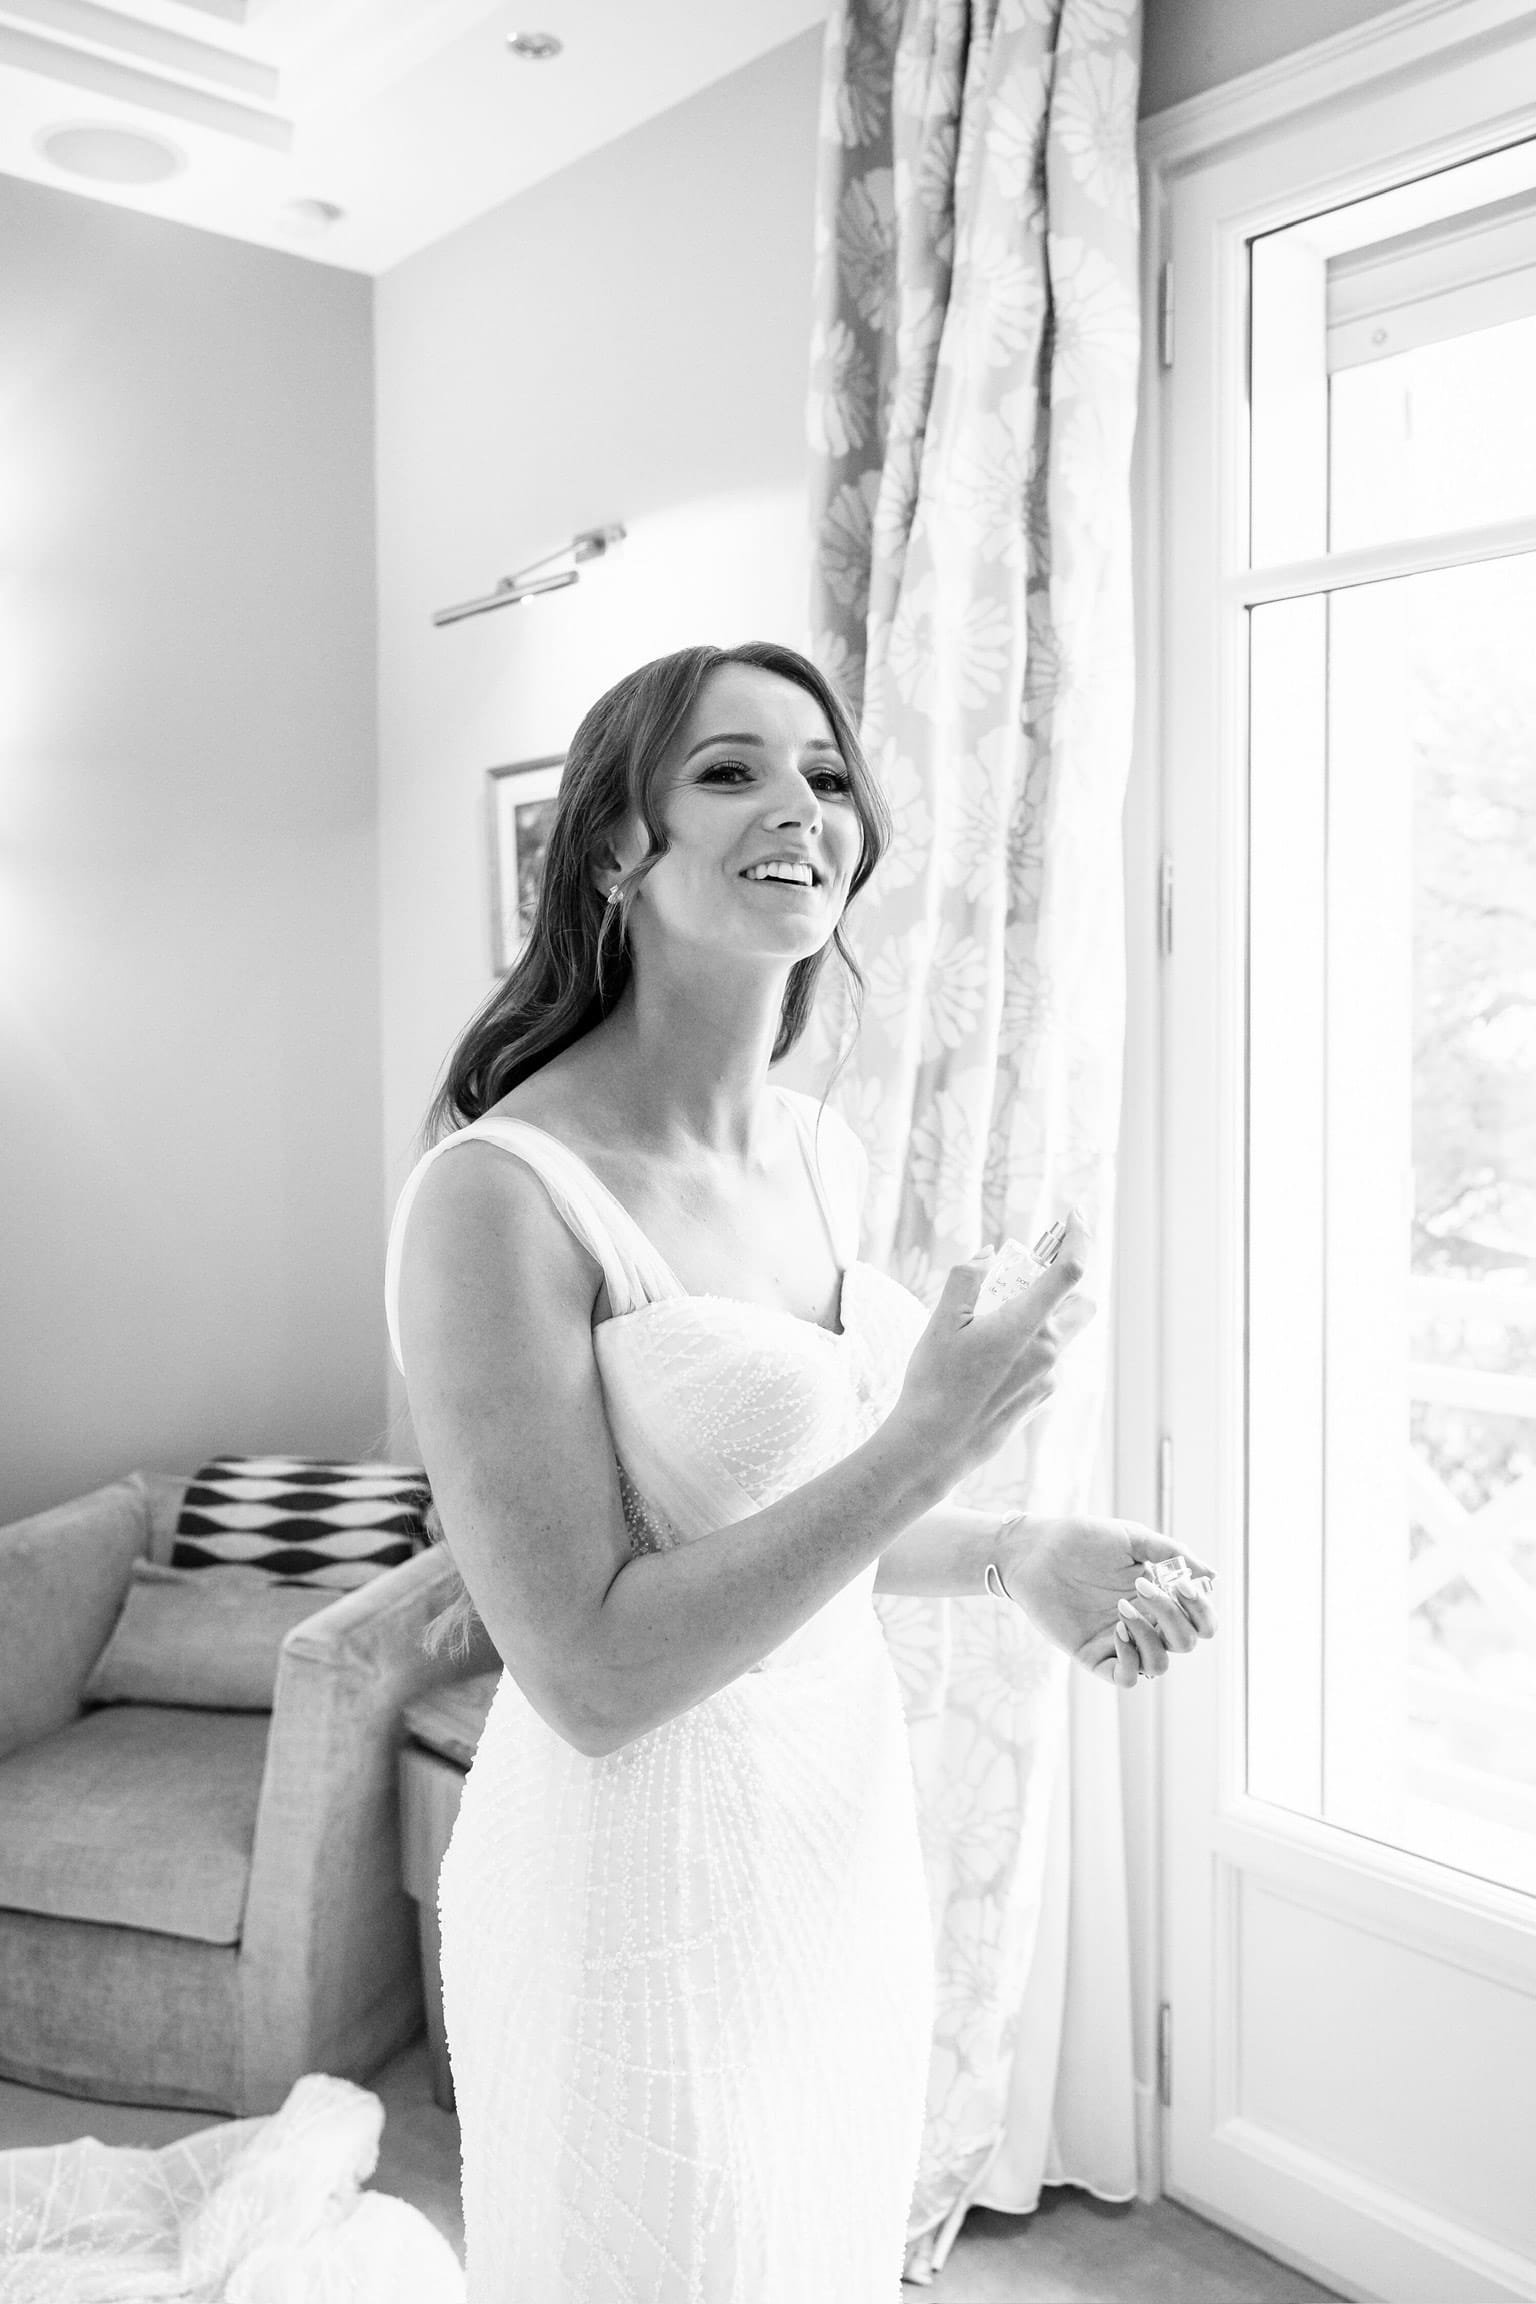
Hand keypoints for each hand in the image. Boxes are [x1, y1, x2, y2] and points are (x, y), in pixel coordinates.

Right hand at [889, 1213, 1096, 1488]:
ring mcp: (1049, 1379)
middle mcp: (1048, 1351)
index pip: (1070, 1271)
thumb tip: (987, 1255)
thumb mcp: (940, 1322)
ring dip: (1044, 1319)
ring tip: (995, 1326)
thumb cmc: (934, 1383)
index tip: (1075, 1215)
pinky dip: (1032, 1349)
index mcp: (1025, 1325)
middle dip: (1064, 1285)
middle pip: (1081, 1303)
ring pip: (1063, 1334)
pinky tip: (992, 1363)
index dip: (1079, 1237)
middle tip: (1023, 1281)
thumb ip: (966, 1279)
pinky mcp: (1043, 1400)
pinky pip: (1049, 1362)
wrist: (935, 1447)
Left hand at [996, 1515, 1216, 1688]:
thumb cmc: (1081, 1539)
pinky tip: (1117, 1629)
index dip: (1202, 1610)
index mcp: (1160, 1598)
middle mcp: (1146, 1623)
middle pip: (1187, 1643)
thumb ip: (1172, 1554)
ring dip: (1150, 1636)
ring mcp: (1120, 1641)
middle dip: (1173, 1616)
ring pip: (1160, 1665)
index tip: (1182, 1584)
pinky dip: (1131, 1658)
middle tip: (1141, 1587)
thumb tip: (1212, 1577)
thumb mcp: (1131, 1538)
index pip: (1202, 1623)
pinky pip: (1127, 1678)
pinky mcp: (1094, 1655)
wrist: (1036, 1549)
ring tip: (1123, 1608)